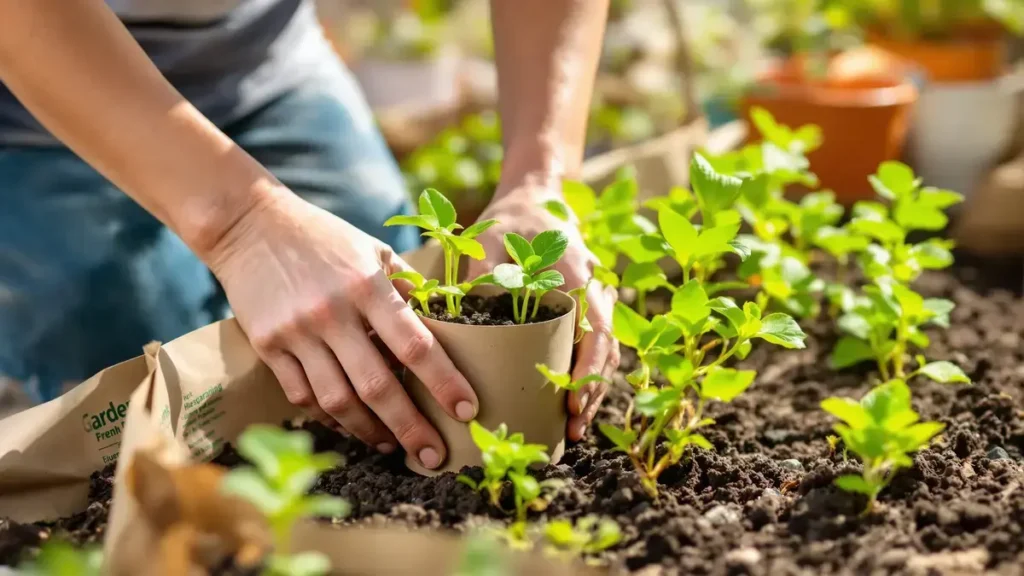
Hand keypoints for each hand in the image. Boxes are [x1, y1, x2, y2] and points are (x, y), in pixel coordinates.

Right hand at [206, 189, 477, 469]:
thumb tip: (445, 323)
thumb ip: (407, 287)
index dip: (444, 383)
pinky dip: (329, 417)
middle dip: (411, 428)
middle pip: (378, 387)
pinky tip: (350, 424)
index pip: (415, 345)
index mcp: (367, 285)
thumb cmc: (322, 237)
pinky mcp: (267, 346)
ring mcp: (296, 332)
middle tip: (434, 456)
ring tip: (393, 445)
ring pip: (338, 401)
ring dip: (370, 431)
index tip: (466, 411)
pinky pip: (303, 395)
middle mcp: (332, 313)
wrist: (249, 225)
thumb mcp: (373, 249)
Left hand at [466, 183, 618, 441]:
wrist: (536, 195)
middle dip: (590, 393)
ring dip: (592, 389)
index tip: (570, 401)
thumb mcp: (492, 239)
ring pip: (604, 353)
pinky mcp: (587, 307)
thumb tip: (456, 312)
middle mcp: (596, 292)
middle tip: (572, 430)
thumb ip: (481, 273)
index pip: (595, 333)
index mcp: (578, 279)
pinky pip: (596, 346)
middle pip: (605, 352)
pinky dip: (587, 373)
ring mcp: (596, 300)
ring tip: (573, 427)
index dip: (586, 371)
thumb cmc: (513, 219)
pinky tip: (571, 400)